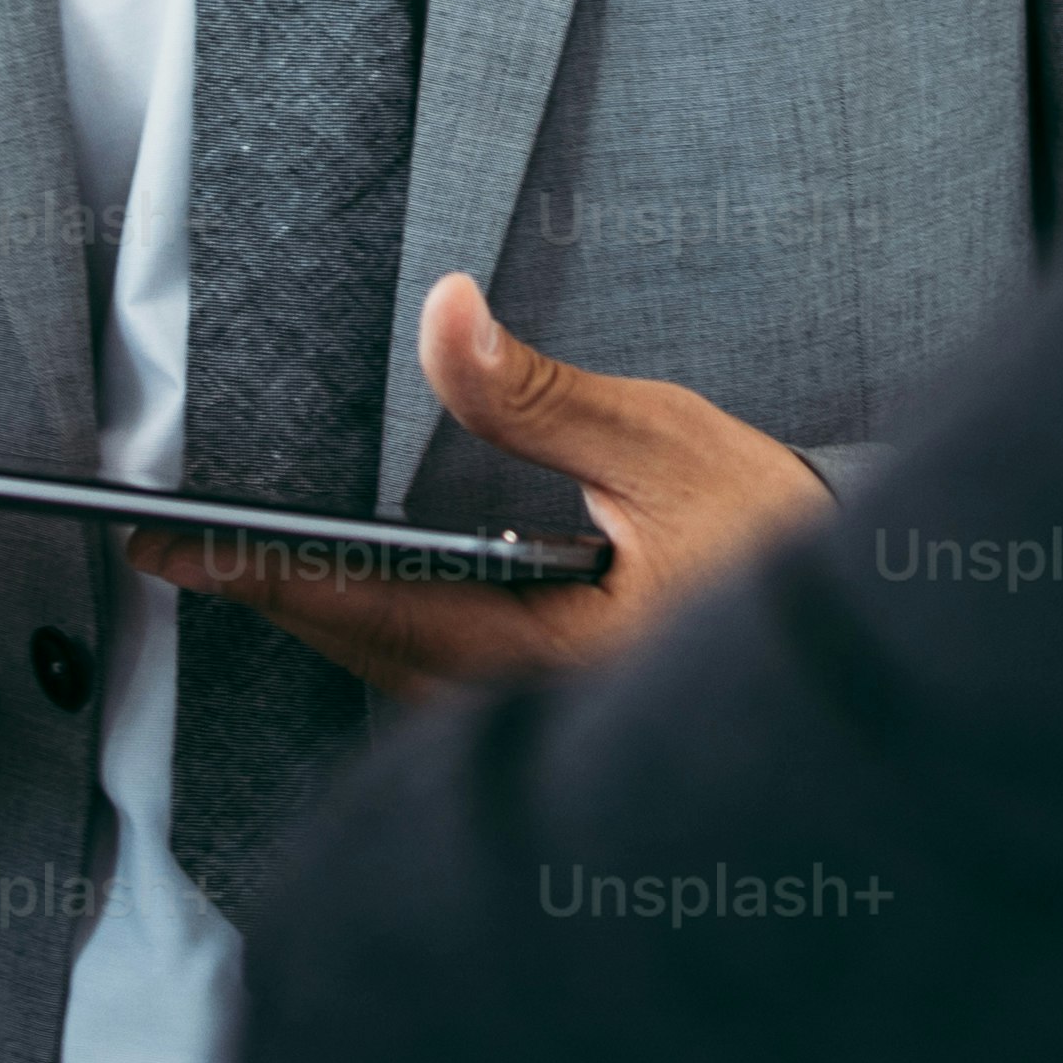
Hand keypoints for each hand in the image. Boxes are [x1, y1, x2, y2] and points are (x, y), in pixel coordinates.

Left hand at [136, 274, 826, 699]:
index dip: (262, 574)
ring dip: (336, 632)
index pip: (366, 610)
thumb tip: (447, 317)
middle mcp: (532, 722)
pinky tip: (380, 612)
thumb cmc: (788, 557)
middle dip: (279, 605)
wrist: (885, 647)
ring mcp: (550, 744)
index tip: (178, 546)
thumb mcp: (670, 453)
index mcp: (545, 656)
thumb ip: (544, 398)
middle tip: (188, 555)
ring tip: (265, 574)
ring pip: (402, 693)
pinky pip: (450, 704)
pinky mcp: (570, 744)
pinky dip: (397, 651)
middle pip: (365, 663)